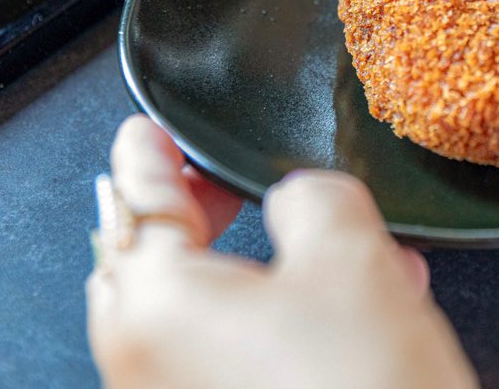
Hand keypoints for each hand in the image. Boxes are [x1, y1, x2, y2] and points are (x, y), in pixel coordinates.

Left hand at [87, 115, 477, 388]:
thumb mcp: (349, 255)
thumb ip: (314, 197)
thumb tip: (303, 198)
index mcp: (156, 306)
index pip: (142, 202)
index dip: (151, 155)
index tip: (146, 134)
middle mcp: (150, 365)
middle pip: (162, 263)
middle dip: (206, 216)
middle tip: (231, 182)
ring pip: (212, 315)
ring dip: (270, 269)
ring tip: (341, 245)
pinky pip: (238, 360)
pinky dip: (284, 321)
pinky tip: (357, 306)